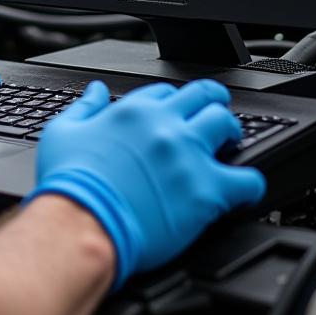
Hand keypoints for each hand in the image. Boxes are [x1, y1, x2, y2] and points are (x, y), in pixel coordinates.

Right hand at [29, 79, 265, 287]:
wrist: (84, 224)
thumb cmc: (72, 185)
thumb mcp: (64, 132)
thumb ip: (85, 106)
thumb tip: (95, 90)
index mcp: (134, 112)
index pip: (166, 93)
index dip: (172, 102)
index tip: (173, 114)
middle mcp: (165, 126)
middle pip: (204, 97)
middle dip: (212, 103)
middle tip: (214, 116)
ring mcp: (188, 156)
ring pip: (227, 125)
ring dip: (230, 132)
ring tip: (230, 144)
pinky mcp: (206, 190)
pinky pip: (247, 180)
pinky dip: (251, 184)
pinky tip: (245, 190)